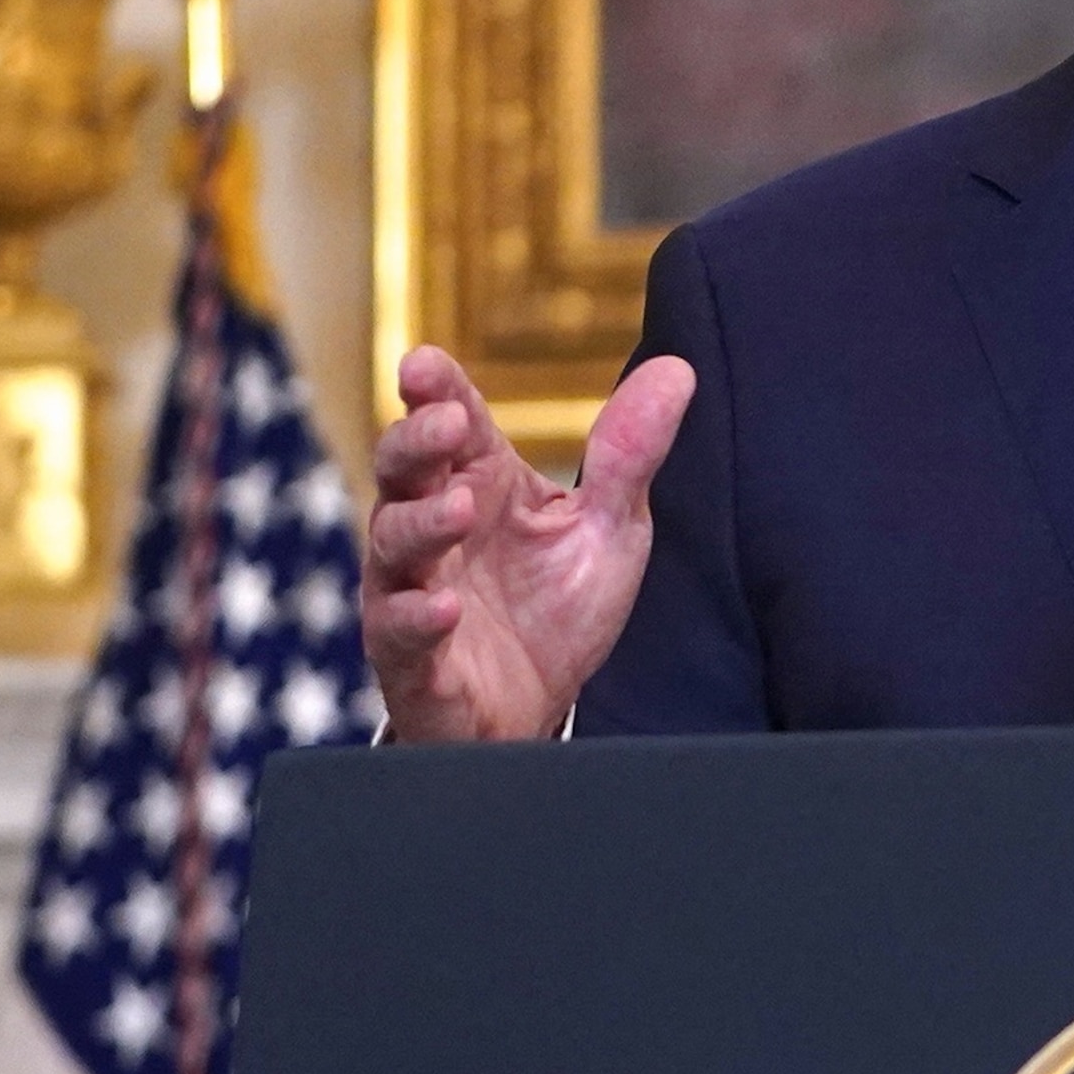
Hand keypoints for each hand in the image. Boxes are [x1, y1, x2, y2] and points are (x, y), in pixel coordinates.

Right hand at [364, 345, 696, 741]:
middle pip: (403, 471)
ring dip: (422, 524)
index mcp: (479, 485)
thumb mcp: (608, 528)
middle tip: (448, 423)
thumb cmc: (558, 608)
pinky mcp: (414, 660)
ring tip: (461, 509)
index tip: (424, 363)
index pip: (452, 424)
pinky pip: (401, 634)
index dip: (436, 390)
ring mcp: (413, 593)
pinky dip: (418, 619)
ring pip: (395, 546)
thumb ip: (629, 454)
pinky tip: (445, 607)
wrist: (540, 710)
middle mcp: (433, 531)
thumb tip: (678, 370)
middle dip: (416, 442)